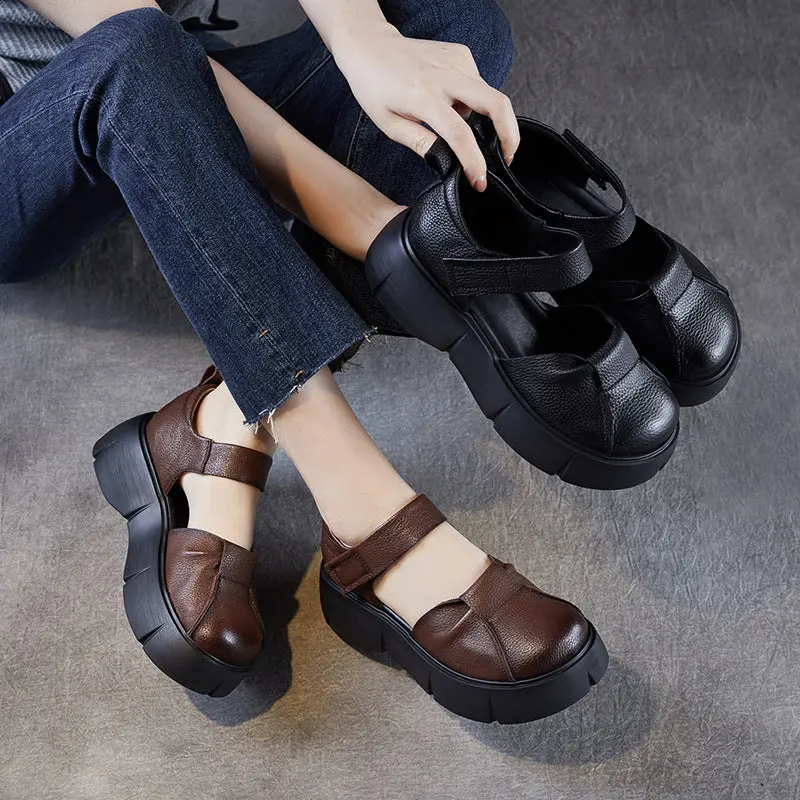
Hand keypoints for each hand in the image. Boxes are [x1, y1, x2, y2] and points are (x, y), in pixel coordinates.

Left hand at [331, 22, 518, 189]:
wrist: (369, 45)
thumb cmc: (374, 86)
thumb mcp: (389, 124)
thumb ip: (420, 143)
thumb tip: (446, 160)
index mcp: (423, 97)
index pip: (459, 134)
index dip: (474, 161)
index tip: (480, 181)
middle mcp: (445, 75)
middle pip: (497, 104)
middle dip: (510, 135)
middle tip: (506, 158)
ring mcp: (457, 60)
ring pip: (491, 96)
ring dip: (488, 119)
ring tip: (466, 129)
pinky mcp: (461, 54)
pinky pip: (479, 84)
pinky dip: (475, 101)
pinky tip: (455, 105)